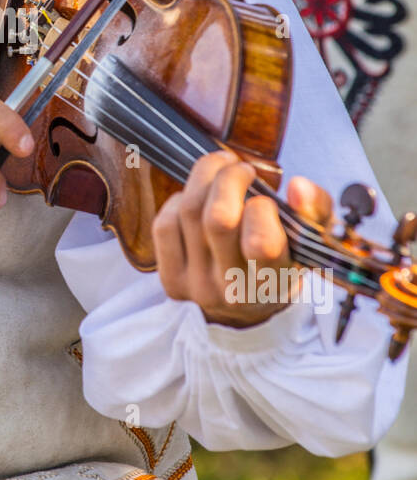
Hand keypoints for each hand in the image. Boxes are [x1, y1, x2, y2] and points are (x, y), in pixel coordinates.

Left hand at [151, 150, 332, 325]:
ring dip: (204, 177)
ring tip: (220, 168)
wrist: (245, 312)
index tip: (266, 199)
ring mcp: (196, 285)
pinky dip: (178, 201)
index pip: (262, 244)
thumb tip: (297, 185)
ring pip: (189, 213)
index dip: (262, 209)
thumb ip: (315, 210)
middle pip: (218, 219)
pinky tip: (195, 199)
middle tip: (240, 167)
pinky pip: (164, 225)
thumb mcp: (310, 242)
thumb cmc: (281, 265)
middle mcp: (231, 289)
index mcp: (272, 283)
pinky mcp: (170, 279)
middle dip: (229, 178)